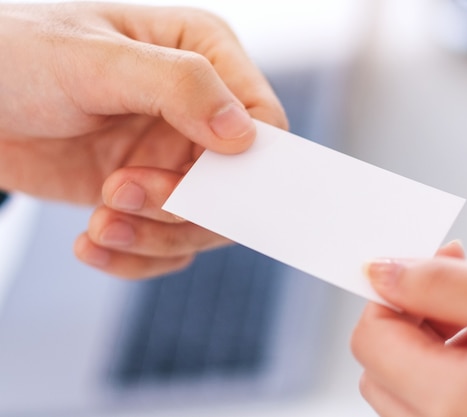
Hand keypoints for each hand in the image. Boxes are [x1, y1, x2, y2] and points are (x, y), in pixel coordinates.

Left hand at [0, 3, 286, 276]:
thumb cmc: (18, 55)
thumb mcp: (95, 59)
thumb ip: (179, 86)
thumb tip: (244, 135)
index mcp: (206, 57)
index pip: (264, 121)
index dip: (244, 164)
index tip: (198, 187)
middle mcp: (200, 111)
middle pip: (237, 185)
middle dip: (183, 205)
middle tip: (119, 192)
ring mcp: (174, 157)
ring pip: (203, 224)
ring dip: (154, 236)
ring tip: (99, 223)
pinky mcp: (147, 195)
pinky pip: (167, 245)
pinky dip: (135, 257)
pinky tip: (92, 244)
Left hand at [351, 242, 466, 416]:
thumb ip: (442, 285)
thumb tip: (379, 271)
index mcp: (450, 404)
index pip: (370, 339)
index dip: (390, 293)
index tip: (430, 265)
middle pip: (380, 365)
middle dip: (409, 316)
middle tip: (463, 288)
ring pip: (402, 385)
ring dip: (429, 343)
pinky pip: (430, 406)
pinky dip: (448, 370)